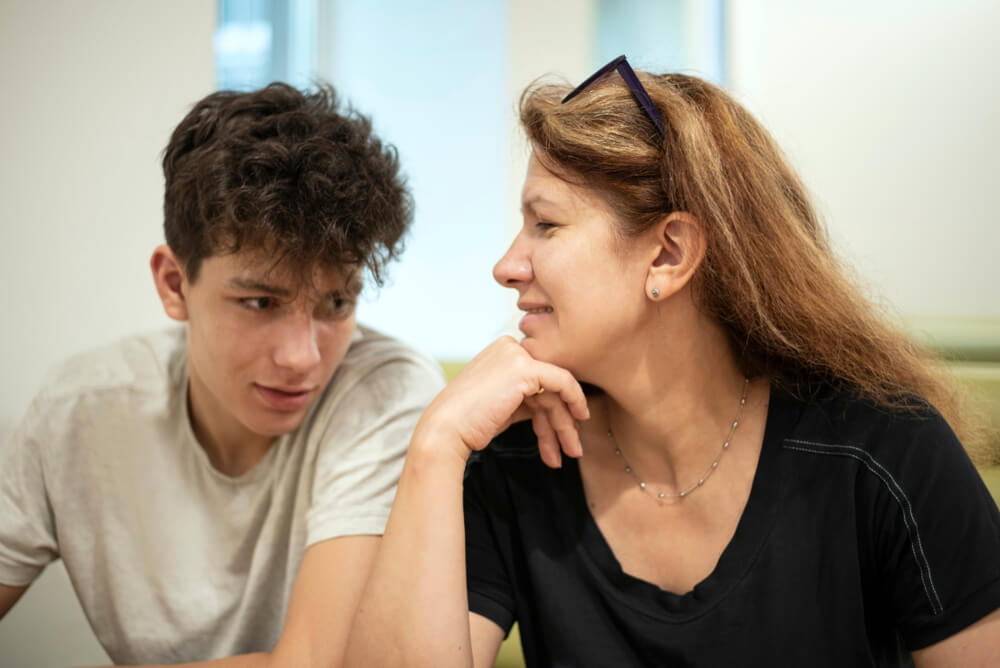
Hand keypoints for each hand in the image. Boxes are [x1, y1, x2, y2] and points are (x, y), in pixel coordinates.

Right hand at [414, 337, 589, 466]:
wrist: (446, 430)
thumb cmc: (468, 423)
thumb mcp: (502, 405)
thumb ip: (526, 399)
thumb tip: (554, 410)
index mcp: (501, 354)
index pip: (537, 380)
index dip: (552, 409)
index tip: (562, 433)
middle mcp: (509, 348)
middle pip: (547, 386)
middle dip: (561, 420)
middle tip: (572, 448)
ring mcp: (517, 356)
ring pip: (556, 390)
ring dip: (565, 426)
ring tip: (571, 453)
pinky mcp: (525, 368)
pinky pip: (563, 382)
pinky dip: (575, 402)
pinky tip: (577, 426)